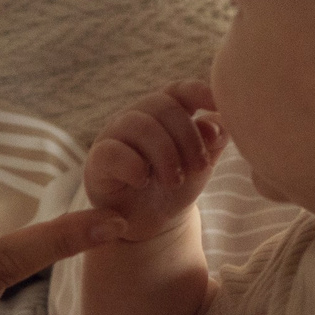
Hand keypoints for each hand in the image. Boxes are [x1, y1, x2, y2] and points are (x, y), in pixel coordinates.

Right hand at [84, 81, 226, 242]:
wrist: (152, 223)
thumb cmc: (177, 184)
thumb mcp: (202, 162)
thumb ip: (214, 140)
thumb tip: (213, 125)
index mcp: (166, 112)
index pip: (180, 90)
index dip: (198, 92)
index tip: (216, 105)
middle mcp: (138, 116)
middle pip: (163, 106)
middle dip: (188, 137)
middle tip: (199, 167)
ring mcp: (115, 135)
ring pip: (139, 125)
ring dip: (165, 155)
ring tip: (174, 182)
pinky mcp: (98, 160)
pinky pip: (112, 152)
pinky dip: (133, 166)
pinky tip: (142, 181)